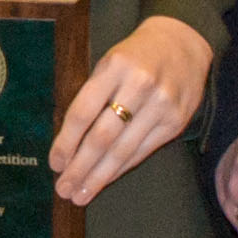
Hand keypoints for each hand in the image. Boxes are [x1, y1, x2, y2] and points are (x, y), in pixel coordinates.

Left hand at [50, 16, 213, 206]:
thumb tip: (69, 143)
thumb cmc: (135, 56)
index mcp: (115, 67)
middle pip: (103, 137)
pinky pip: (143, 151)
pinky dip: (121, 168)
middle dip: (80, 168)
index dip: (66, 142)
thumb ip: (92, 97)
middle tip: (64, 189)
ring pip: (124, 150)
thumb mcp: (109, 63)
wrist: (182, 43)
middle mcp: (140, 86)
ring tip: (81, 194)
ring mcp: (162, 105)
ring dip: (99, 176)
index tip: (55, 164)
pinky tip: (106, 179)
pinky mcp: (177, 121)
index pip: (83, 112)